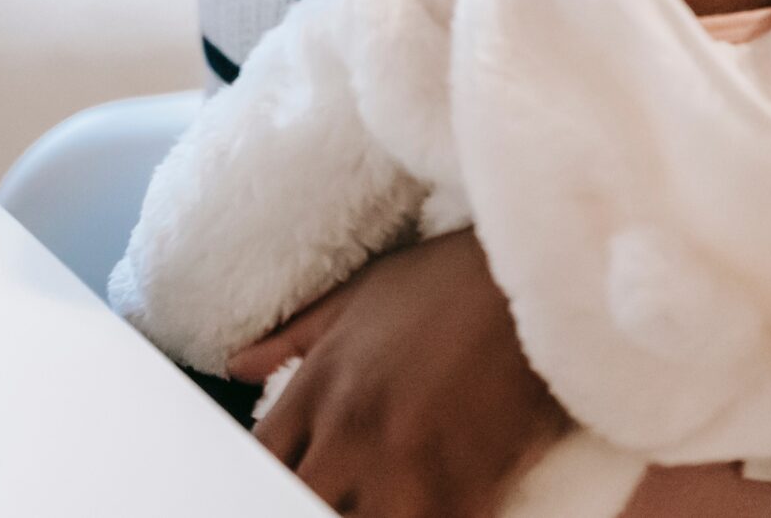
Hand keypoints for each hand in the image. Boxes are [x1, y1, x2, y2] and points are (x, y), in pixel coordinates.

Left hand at [227, 230, 568, 517]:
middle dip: (310, 500)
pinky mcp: (468, 488)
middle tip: (338, 490)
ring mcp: (408, 465)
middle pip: (299, 501)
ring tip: (378, 500)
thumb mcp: (359, 295)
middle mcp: (353, 432)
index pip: (261, 459)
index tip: (287, 478)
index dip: (266, 478)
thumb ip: (294, 337)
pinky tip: (431, 507)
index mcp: (320, 386)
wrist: (533, 276)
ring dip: (368, 516)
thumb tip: (237, 362)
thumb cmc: (449, 282)